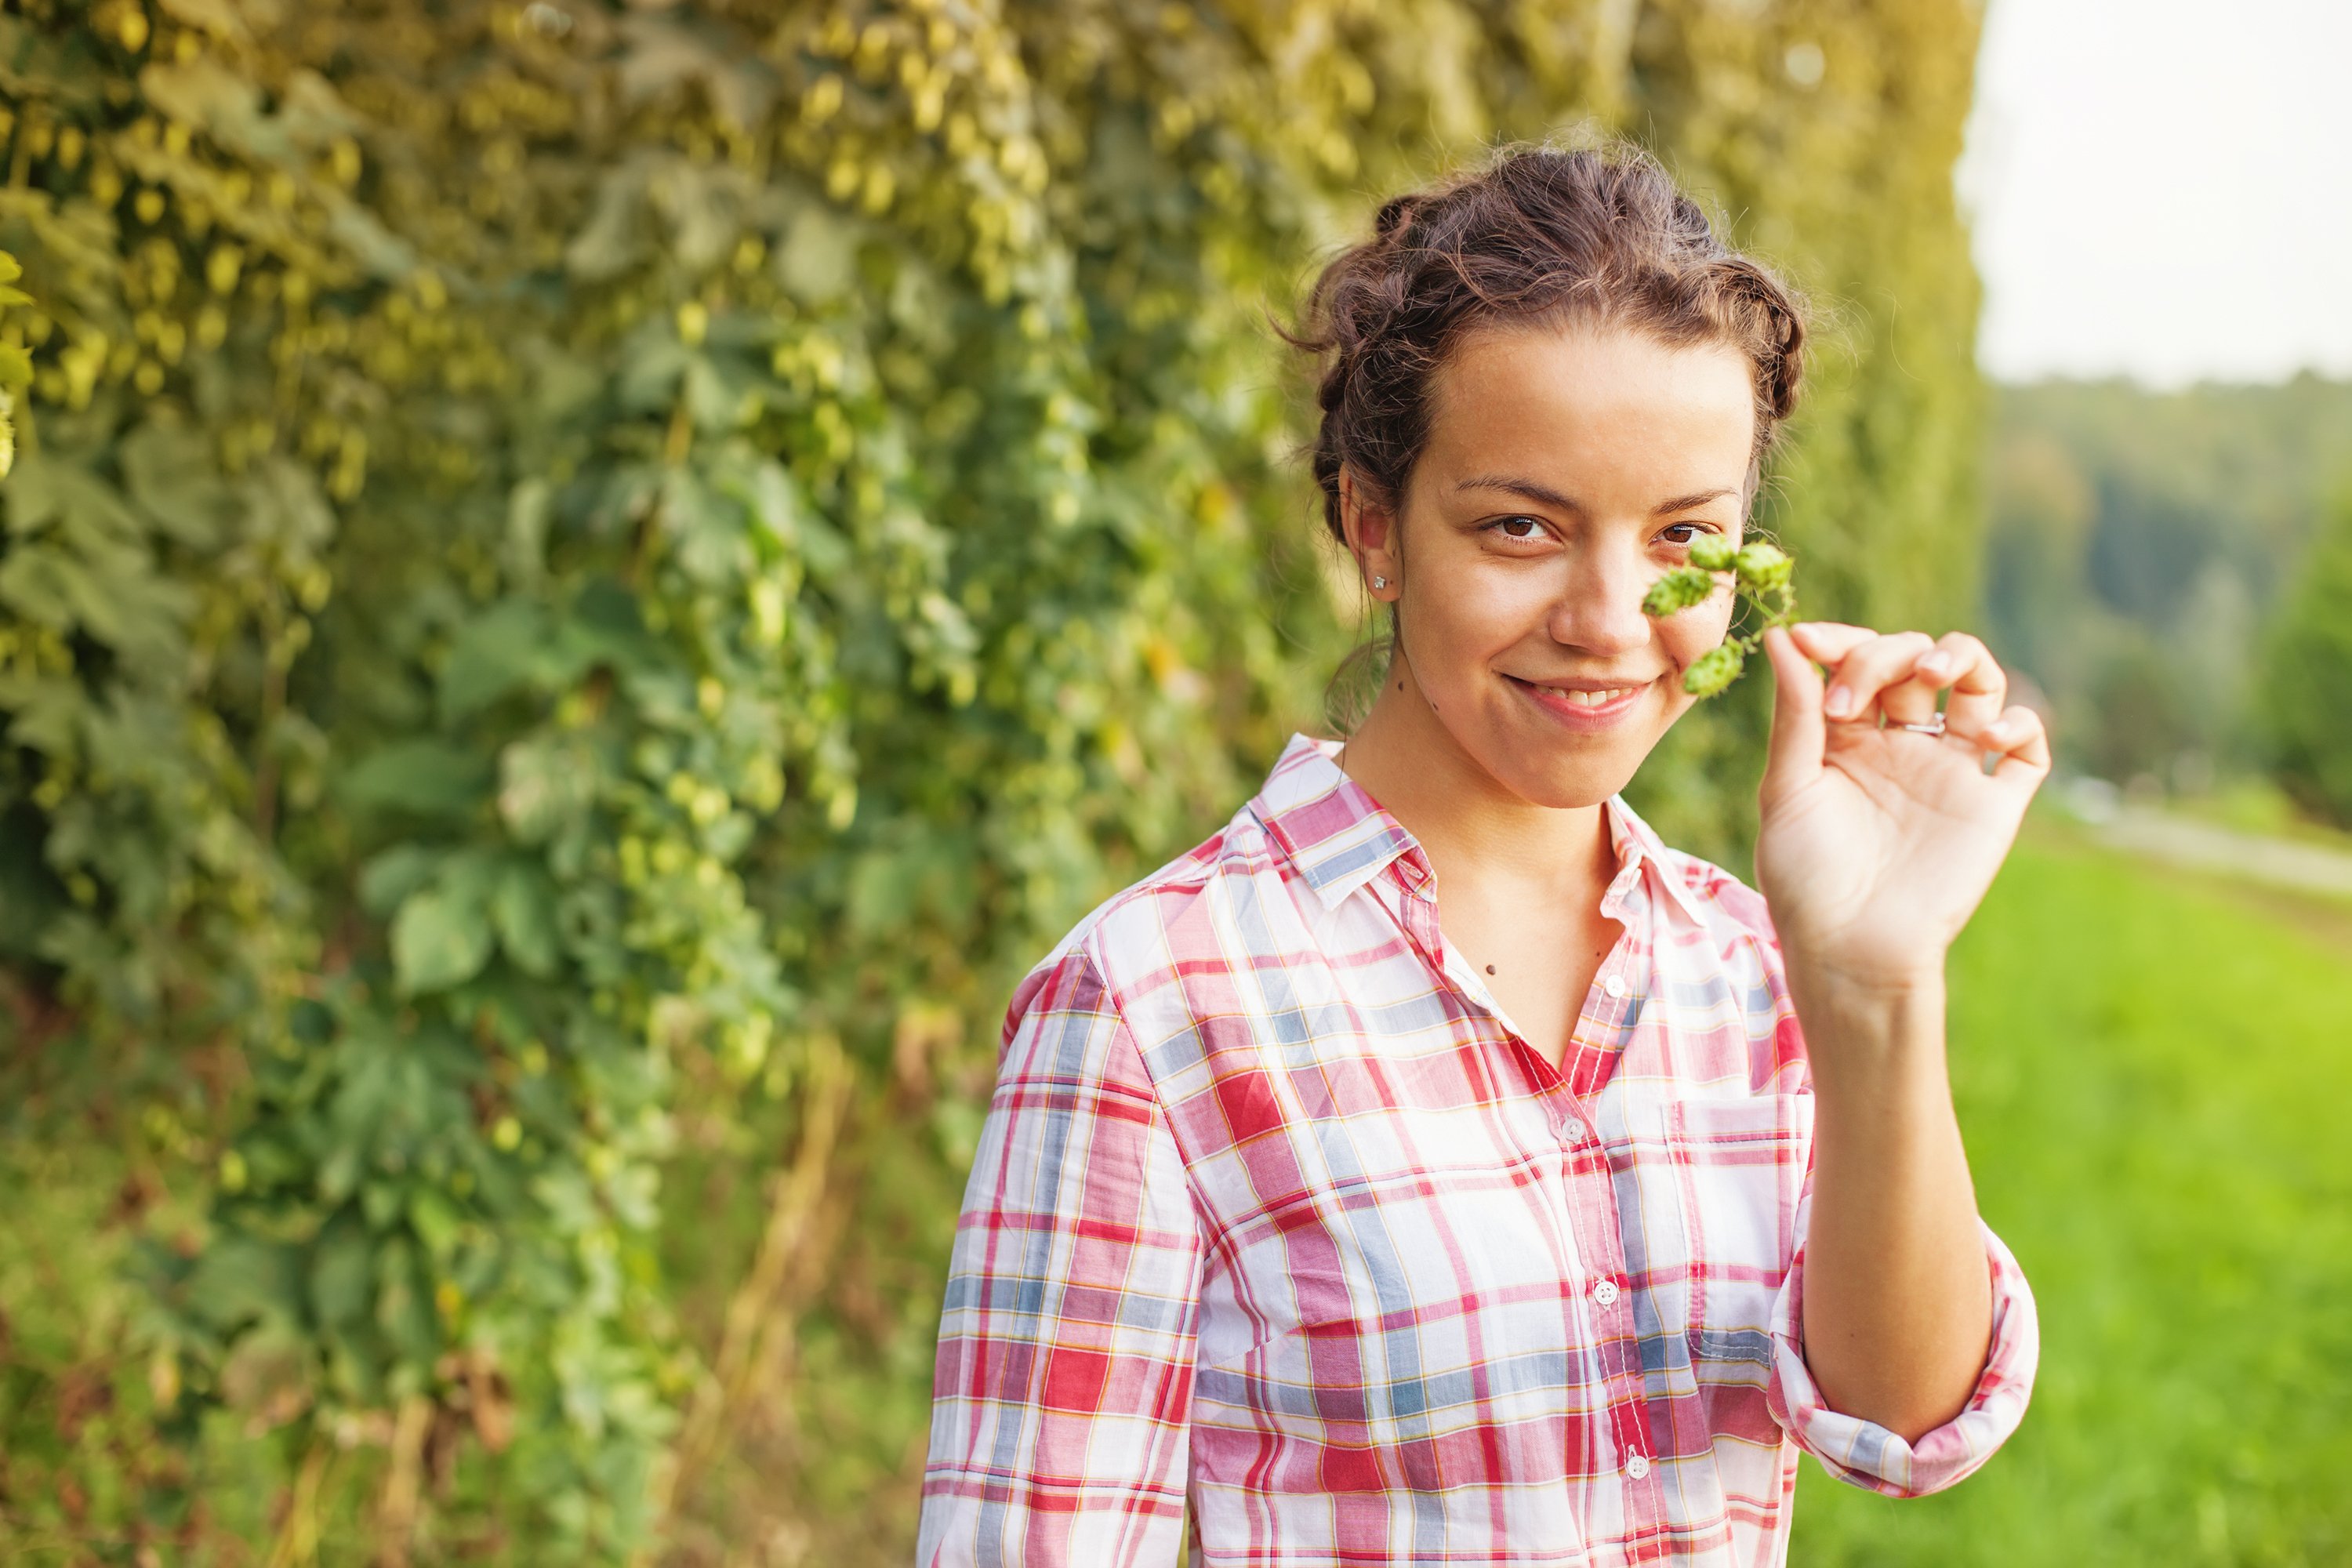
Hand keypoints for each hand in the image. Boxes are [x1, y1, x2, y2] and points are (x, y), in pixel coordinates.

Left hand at [1754, 623, 2050, 989]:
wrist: (1852, 950)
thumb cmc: (1805, 879)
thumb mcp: (1787, 789)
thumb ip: (1795, 712)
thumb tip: (1784, 634)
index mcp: (1845, 738)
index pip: (1856, 660)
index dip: (1840, 640)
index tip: (1810, 640)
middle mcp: (1901, 745)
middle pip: (1913, 659)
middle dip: (1885, 654)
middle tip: (1852, 701)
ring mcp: (1950, 770)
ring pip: (1979, 683)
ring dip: (1963, 655)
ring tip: (1935, 671)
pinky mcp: (1993, 803)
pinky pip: (2027, 747)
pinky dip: (2018, 723)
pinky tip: (1983, 733)